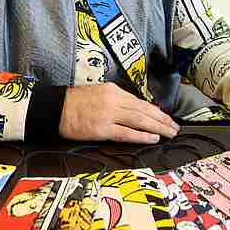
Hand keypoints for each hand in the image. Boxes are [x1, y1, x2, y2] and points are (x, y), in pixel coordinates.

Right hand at [60, 83, 179, 143]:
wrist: (54, 108)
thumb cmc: (74, 103)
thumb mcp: (99, 93)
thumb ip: (116, 100)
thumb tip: (135, 110)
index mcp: (114, 90)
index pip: (140, 102)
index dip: (156, 111)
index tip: (166, 118)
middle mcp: (114, 100)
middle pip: (144, 110)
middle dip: (162, 119)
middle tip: (174, 127)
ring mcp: (108, 114)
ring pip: (140, 120)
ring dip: (158, 127)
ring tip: (169, 133)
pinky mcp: (102, 129)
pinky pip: (127, 133)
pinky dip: (142, 136)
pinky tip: (153, 138)